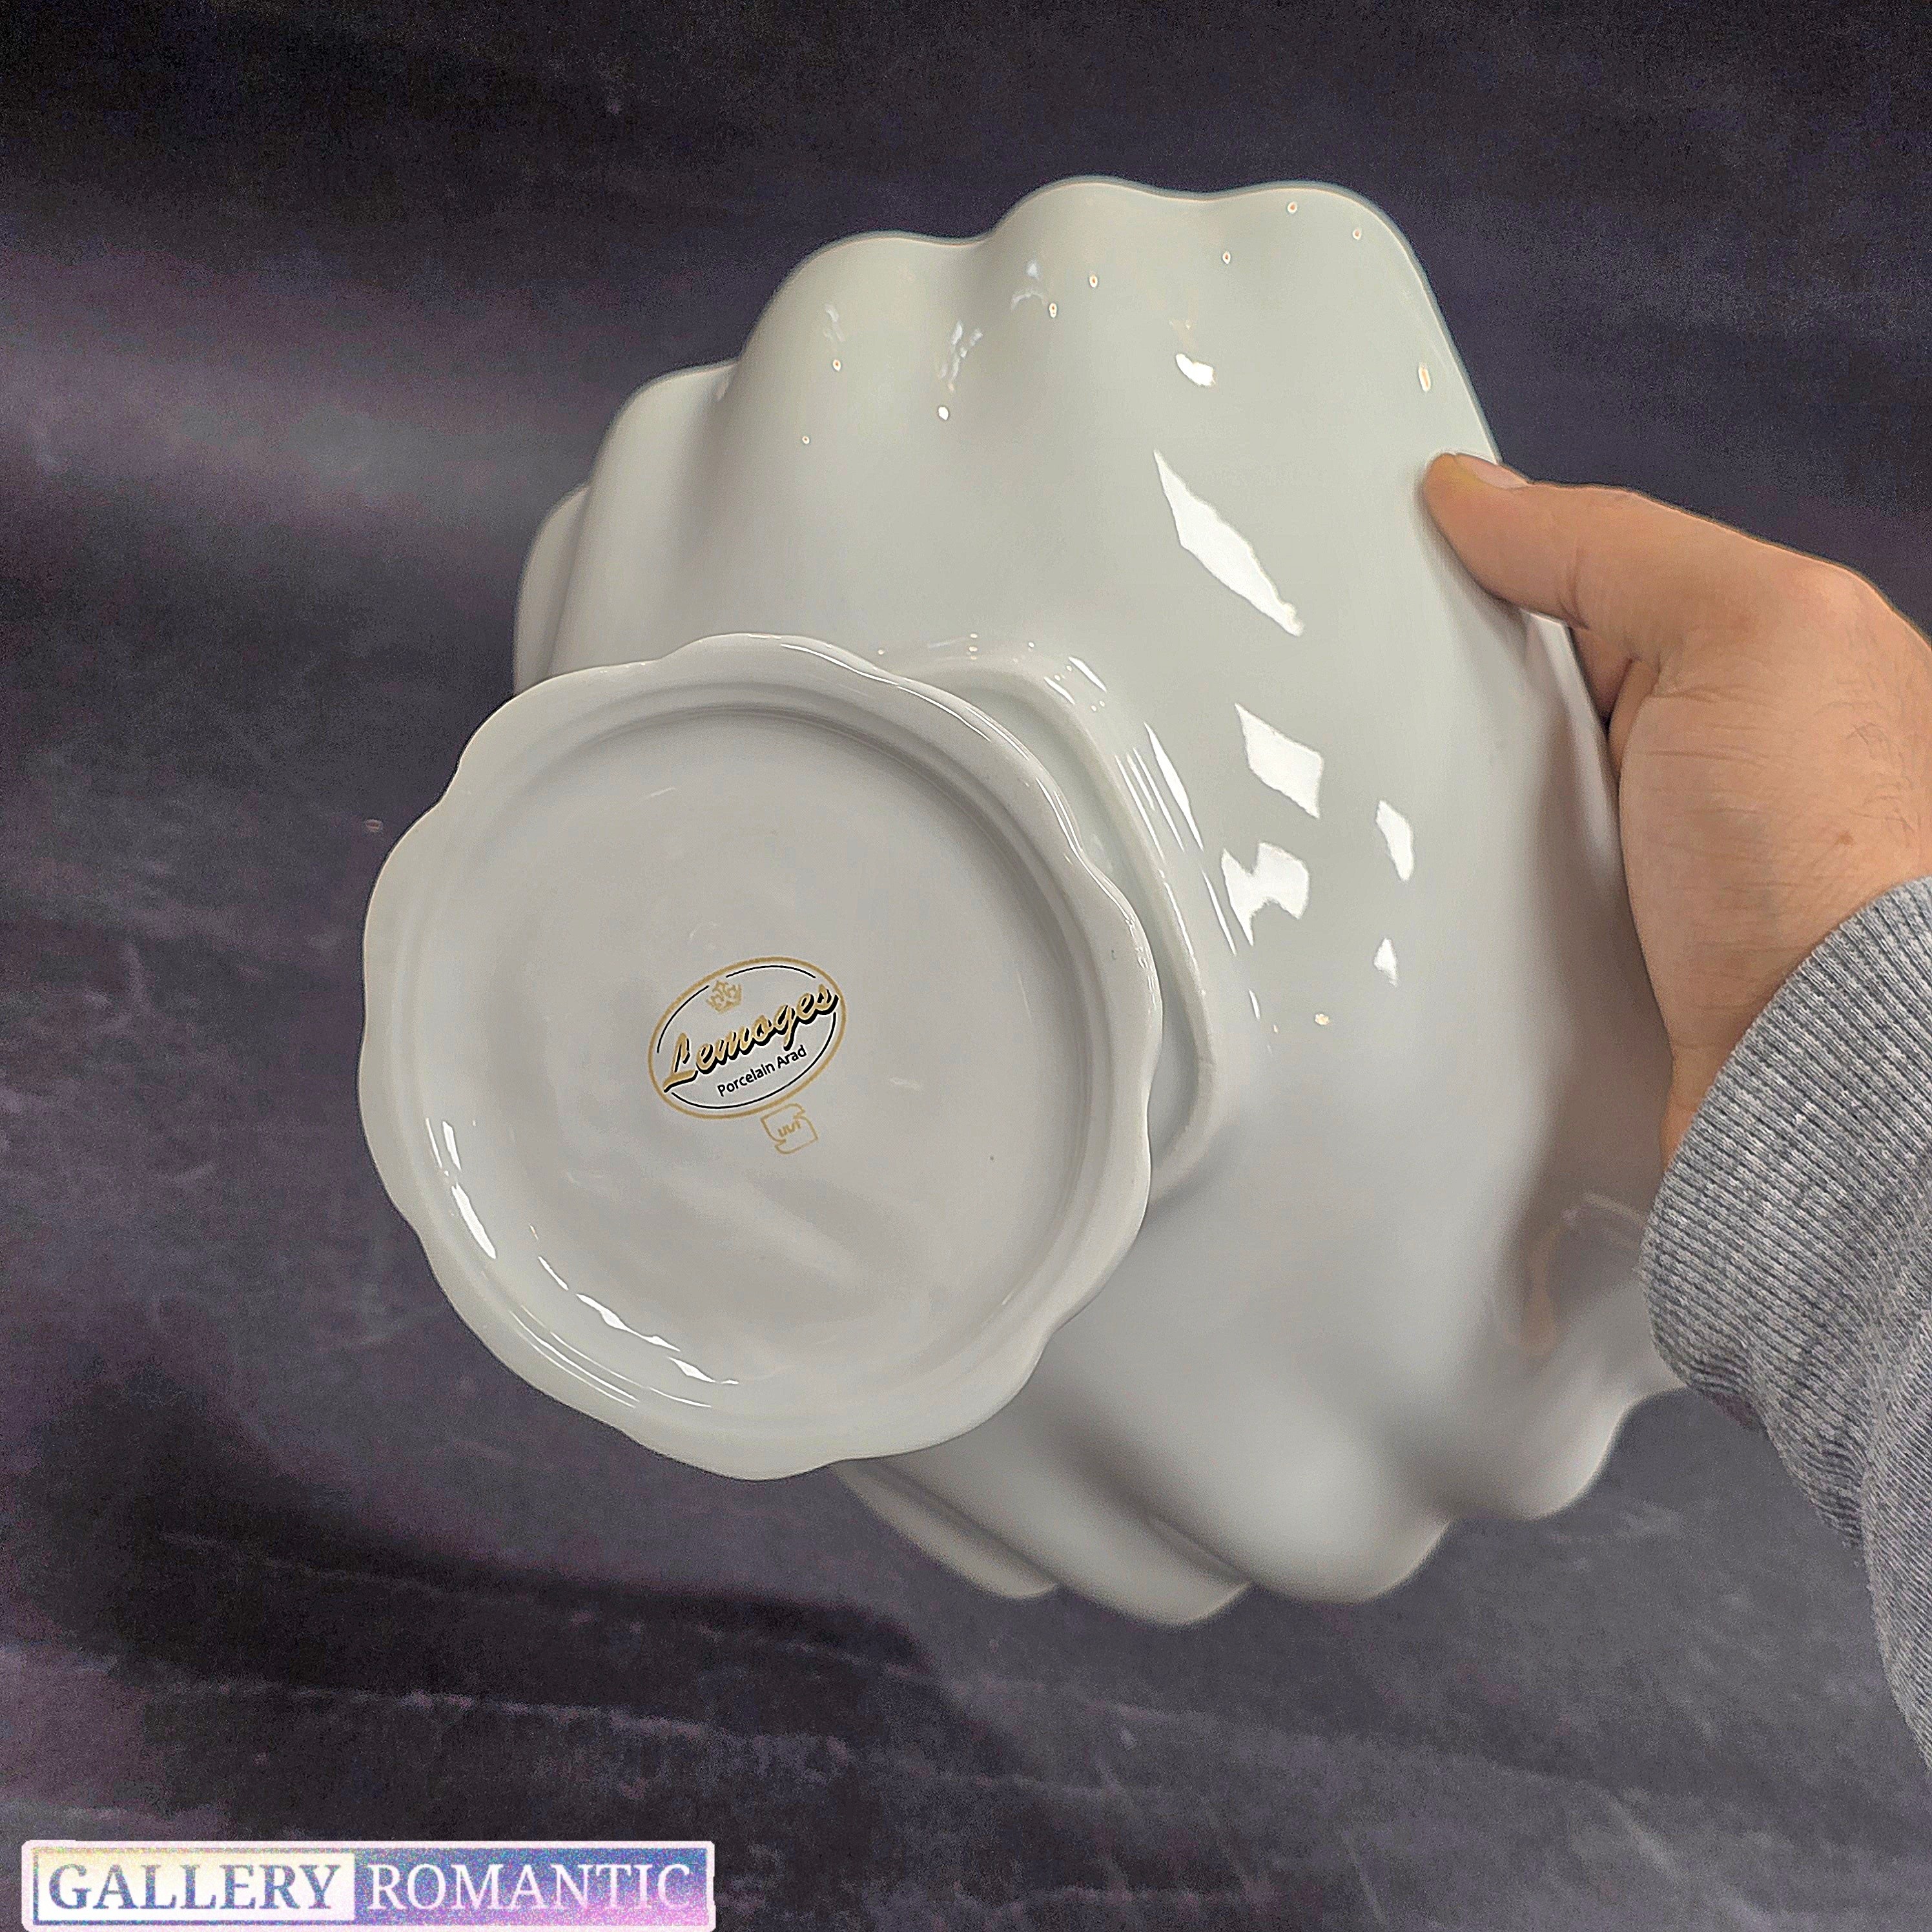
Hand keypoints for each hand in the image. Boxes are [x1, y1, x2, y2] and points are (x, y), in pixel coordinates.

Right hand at [1422, 453, 1931, 1162]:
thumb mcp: (1747, 632)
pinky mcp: (1605, 948)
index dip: (1495, 567)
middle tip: (1389, 692)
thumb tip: (1479, 493)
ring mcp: (1659, 858)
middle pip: (1538, 687)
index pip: (1591, 576)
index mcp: (1769, 657)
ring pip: (1507, 791)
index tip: (1398, 570)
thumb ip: (1615, 545)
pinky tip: (1431, 879)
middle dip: (1461, 690)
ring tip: (1387, 794)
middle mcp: (1719, 755)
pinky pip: (1500, 886)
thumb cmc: (1822, 868)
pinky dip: (1461, 881)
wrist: (1810, 1076)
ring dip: (1452, 796)